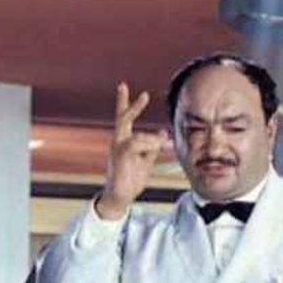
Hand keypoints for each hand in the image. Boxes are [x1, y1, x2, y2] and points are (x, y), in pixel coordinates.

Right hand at [98, 83, 169, 219]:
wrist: (120, 197)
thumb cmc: (130, 179)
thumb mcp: (146, 161)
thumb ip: (153, 147)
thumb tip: (164, 133)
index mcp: (124, 141)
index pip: (124, 118)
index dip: (124, 102)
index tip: (123, 86)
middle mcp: (118, 142)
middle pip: (123, 119)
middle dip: (132, 106)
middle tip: (141, 93)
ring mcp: (117, 148)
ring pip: (138, 136)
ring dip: (152, 141)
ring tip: (161, 147)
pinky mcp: (120, 156)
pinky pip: (136, 144)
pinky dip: (148, 145)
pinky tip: (155, 149)